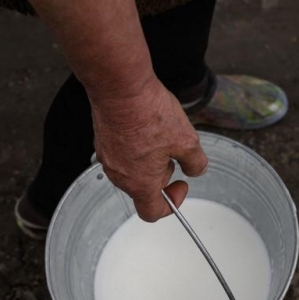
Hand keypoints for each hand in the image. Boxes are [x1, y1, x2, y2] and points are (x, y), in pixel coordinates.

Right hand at [91, 75, 207, 221]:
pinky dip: (134, 147)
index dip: (171, 204)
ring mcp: (107, 158)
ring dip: (148, 161)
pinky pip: (121, 153)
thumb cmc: (149, 113)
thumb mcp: (187, 140)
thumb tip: (196, 169)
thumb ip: (196, 162)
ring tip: (159, 135)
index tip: (181, 184)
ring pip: (131, 170)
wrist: (120, 86)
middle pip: (142, 189)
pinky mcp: (102, 140)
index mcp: (141, 183)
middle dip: (161, 175)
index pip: (152, 213)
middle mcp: (120, 175)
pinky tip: (145, 125)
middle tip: (173, 152)